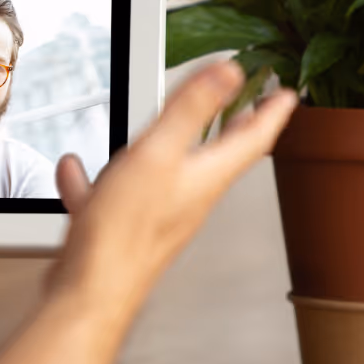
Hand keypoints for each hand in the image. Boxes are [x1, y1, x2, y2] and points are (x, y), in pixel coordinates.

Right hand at [52, 61, 298, 299]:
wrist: (89, 294)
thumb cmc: (124, 235)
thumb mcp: (157, 155)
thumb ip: (192, 109)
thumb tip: (230, 69)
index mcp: (205, 178)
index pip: (252, 139)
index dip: (273, 111)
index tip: (287, 92)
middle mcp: (189, 199)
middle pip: (220, 157)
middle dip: (237, 127)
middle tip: (253, 108)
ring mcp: (157, 216)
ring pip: (170, 174)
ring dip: (177, 147)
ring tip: (175, 129)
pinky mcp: (124, 231)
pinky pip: (116, 196)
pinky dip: (100, 179)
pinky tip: (76, 171)